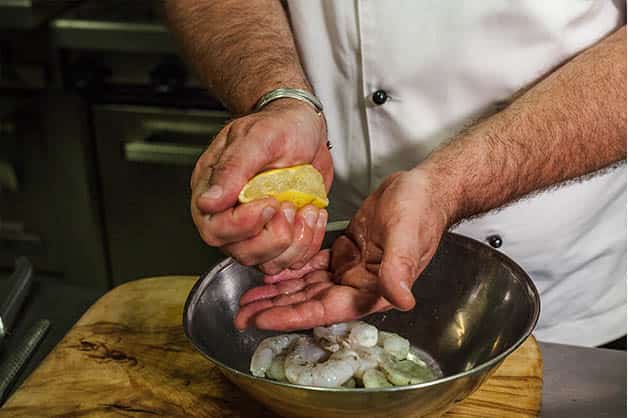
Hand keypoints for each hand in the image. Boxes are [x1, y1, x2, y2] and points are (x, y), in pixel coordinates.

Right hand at [190, 99, 331, 272]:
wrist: (305, 126)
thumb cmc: (278, 125)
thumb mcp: (257, 138)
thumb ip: (232, 169)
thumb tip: (208, 201)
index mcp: (213, 189)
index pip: (214, 228)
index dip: (243, 225)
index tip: (270, 203)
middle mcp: (231, 214)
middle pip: (240, 251)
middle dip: (273, 238)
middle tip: (290, 207)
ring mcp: (257, 227)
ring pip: (267, 261)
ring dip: (295, 242)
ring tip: (306, 210)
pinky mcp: (281, 232)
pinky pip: (291, 258)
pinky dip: (309, 243)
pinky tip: (313, 214)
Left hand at [234, 168, 453, 330]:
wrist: (424, 189)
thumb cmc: (420, 210)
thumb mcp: (407, 236)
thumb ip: (400, 268)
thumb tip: (402, 300)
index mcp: (374, 290)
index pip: (326, 309)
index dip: (293, 316)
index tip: (262, 320)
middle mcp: (359, 286)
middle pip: (310, 302)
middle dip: (276, 309)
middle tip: (242, 314)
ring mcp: (351, 271)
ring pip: (307, 286)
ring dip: (279, 291)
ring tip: (248, 297)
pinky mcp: (345, 253)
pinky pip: (313, 266)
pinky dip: (292, 269)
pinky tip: (271, 271)